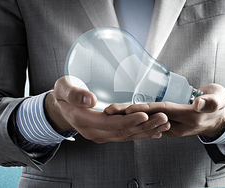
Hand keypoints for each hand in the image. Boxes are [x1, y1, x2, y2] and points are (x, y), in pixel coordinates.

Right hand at [44, 77, 170, 142]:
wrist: (60, 107)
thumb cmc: (63, 94)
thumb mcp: (64, 88)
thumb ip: (75, 94)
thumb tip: (90, 99)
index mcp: (84, 120)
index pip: (110, 123)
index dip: (128, 120)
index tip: (144, 115)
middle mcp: (94, 131)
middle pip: (123, 131)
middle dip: (144, 126)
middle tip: (163, 118)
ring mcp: (101, 134)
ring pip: (127, 136)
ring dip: (147, 131)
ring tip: (164, 124)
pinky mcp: (107, 133)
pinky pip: (126, 136)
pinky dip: (141, 134)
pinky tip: (155, 132)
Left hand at [115, 84, 224, 139]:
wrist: (220, 117)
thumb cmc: (218, 104)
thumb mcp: (219, 98)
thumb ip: (210, 101)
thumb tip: (199, 104)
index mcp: (188, 117)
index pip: (161, 112)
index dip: (143, 110)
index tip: (127, 109)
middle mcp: (177, 124)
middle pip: (148, 118)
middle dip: (128, 115)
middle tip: (109, 111)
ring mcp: (172, 127)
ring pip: (146, 121)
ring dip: (128, 117)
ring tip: (110, 112)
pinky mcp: (168, 125)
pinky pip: (149, 122)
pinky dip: (136, 118)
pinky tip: (123, 115)